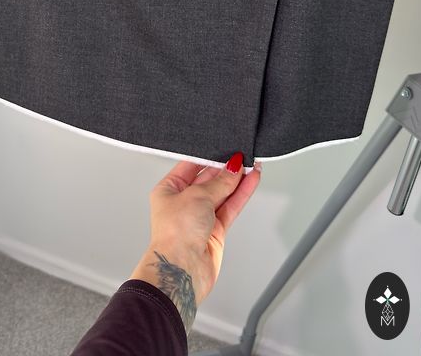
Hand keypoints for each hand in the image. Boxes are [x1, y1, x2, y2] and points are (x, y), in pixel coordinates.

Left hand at [128, 153, 261, 333]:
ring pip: (222, 193)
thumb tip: (233, 167)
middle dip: (226, 169)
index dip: (210, 157)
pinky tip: (251, 181)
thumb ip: (219, 182)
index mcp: (168, 190)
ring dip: (238, 181)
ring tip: (252, 165)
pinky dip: (241, 194)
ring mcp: (199, 217)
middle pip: (209, 179)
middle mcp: (183, 203)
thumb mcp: (197, 196)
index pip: (191, 166)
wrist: (182, 270)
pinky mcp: (214, 230)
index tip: (226, 150)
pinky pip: (230, 207)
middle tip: (243, 156)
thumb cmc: (175, 234)